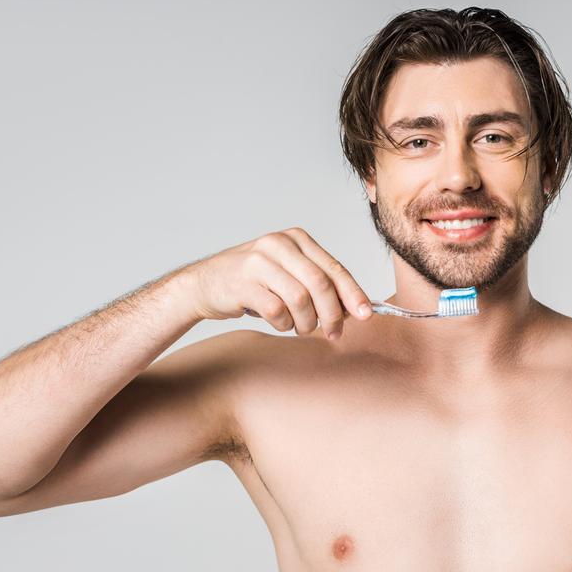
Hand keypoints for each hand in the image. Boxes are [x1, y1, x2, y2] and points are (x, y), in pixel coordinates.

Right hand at [179, 227, 372, 338]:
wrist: (205, 284)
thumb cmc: (253, 282)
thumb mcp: (289, 273)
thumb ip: (320, 284)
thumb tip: (356, 308)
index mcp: (295, 239)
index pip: (334, 268)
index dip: (353, 294)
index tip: (367, 315)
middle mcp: (278, 244)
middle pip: (320, 284)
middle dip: (333, 314)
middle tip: (334, 333)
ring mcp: (258, 261)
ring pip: (300, 299)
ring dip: (306, 322)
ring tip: (302, 328)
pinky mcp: (242, 282)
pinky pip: (277, 310)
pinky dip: (284, 324)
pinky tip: (280, 323)